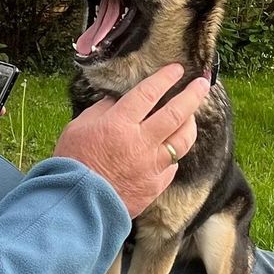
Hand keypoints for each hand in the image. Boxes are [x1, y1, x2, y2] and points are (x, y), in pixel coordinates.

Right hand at [52, 64, 207, 217]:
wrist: (76, 203)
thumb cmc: (72, 163)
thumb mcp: (77, 128)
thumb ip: (100, 111)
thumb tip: (116, 101)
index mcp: (119, 123)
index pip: (148, 93)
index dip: (165, 78)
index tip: (176, 70)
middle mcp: (141, 142)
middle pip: (175, 113)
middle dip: (192, 95)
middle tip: (202, 83)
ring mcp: (151, 165)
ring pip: (183, 140)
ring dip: (190, 125)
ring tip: (191, 116)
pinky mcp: (155, 185)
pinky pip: (172, 166)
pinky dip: (173, 155)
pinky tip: (171, 150)